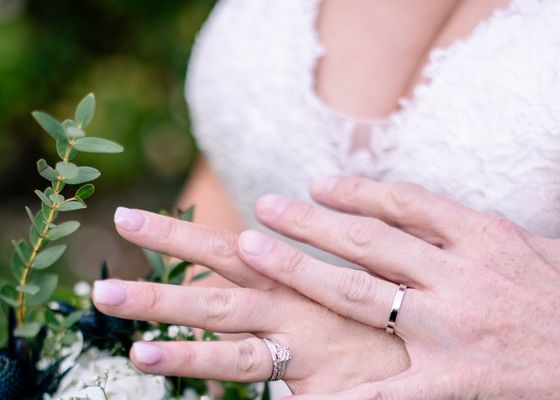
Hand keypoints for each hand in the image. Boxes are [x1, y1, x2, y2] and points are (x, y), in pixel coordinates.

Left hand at [92, 208, 408, 392]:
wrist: (426, 361)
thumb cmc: (380, 324)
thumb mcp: (342, 289)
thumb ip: (301, 274)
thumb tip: (258, 262)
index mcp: (290, 274)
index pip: (224, 246)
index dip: (178, 232)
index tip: (133, 219)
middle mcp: (282, 295)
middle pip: (216, 264)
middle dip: (166, 242)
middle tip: (120, 220)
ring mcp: (286, 331)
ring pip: (214, 312)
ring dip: (158, 302)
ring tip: (104, 295)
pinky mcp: (296, 369)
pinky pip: (235, 364)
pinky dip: (190, 360)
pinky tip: (144, 355)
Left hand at [236, 118, 559, 398]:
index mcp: (490, 237)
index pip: (407, 203)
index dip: (358, 191)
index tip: (319, 183)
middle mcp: (461, 275)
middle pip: (369, 240)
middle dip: (310, 222)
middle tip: (264, 208)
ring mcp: (452, 327)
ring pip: (359, 291)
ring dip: (302, 269)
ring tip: (253, 253)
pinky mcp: (455, 380)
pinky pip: (384, 388)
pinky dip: (338, 388)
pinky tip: (295, 385)